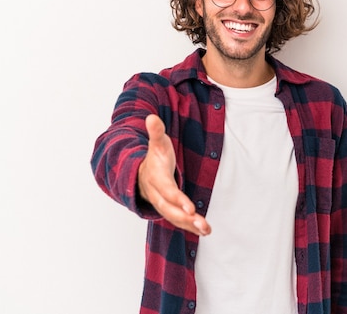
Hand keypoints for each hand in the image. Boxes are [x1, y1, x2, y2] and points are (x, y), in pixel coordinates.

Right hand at [138, 114, 210, 235]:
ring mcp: (161, 204)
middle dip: (185, 218)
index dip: (177, 199)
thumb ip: (156, 132)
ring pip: (174, 218)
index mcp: (155, 178)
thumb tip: (151, 117)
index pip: (167, 190)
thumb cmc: (154, 157)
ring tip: (207, 229)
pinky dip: (190, 227)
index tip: (190, 207)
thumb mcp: (156, 143)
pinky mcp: (168, 209)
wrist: (139, 173)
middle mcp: (157, 194)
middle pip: (169, 209)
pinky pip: (178, 220)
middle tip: (201, 223)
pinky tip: (205, 230)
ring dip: (190, 225)